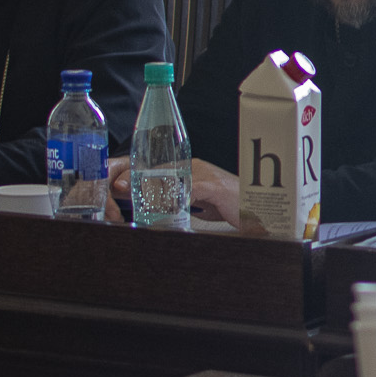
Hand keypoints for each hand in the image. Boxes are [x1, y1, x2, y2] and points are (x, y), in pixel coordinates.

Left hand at [105, 157, 240, 227]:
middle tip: (116, 186)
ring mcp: (203, 174)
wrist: (259, 209)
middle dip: (134, 177)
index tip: (116, 182)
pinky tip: (156, 204)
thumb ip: (178, 202)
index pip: (156, 167)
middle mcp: (194, 167)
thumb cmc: (232, 206)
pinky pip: (186, 190)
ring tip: (128, 193)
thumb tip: (154, 208)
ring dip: (145, 187)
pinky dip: (169, 197)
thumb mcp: (199, 204)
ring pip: (168, 177)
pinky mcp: (212, 186)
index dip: (135, 173)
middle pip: (157, 169)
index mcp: (189, 169)